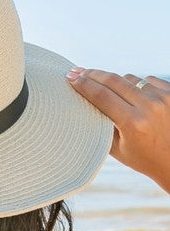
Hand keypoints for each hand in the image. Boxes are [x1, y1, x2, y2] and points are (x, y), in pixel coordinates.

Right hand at [66, 67, 169, 192]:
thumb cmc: (144, 159)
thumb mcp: (117, 149)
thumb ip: (101, 126)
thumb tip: (84, 100)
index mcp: (133, 124)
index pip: (101, 96)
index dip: (83, 84)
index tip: (70, 77)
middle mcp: (150, 107)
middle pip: (113, 80)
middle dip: (92, 74)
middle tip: (78, 71)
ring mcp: (164, 98)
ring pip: (130, 78)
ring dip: (116, 82)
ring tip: (109, 91)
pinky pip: (147, 80)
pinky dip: (137, 86)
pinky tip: (135, 96)